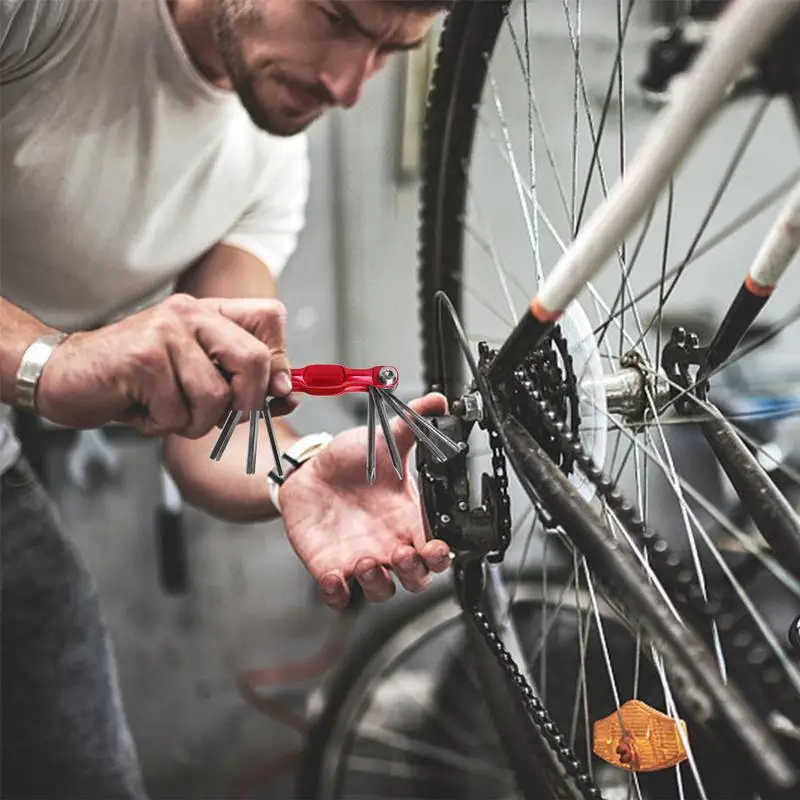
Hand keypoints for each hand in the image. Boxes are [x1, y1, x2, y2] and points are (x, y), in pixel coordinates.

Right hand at [37, 293, 292, 436]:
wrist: (65, 375)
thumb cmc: (137, 382)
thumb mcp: (197, 377)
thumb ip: (243, 382)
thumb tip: (289, 394)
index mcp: (209, 313)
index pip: (272, 317)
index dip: (279, 361)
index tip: (267, 393)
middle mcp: (190, 313)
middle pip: (255, 360)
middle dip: (245, 404)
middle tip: (216, 416)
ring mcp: (165, 332)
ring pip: (216, 398)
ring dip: (194, 423)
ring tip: (166, 411)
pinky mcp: (143, 359)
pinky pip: (179, 413)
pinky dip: (163, 425)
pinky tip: (141, 409)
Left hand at [280, 392, 453, 610]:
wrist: (310, 470)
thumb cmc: (352, 461)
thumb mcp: (384, 441)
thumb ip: (413, 424)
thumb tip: (438, 400)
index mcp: (407, 519)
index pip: (436, 550)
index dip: (441, 557)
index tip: (437, 548)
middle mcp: (389, 544)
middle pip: (415, 580)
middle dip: (414, 575)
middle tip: (403, 555)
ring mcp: (360, 558)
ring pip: (381, 592)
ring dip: (377, 584)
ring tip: (366, 560)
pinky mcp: (330, 566)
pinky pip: (339, 596)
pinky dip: (338, 594)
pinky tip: (334, 577)